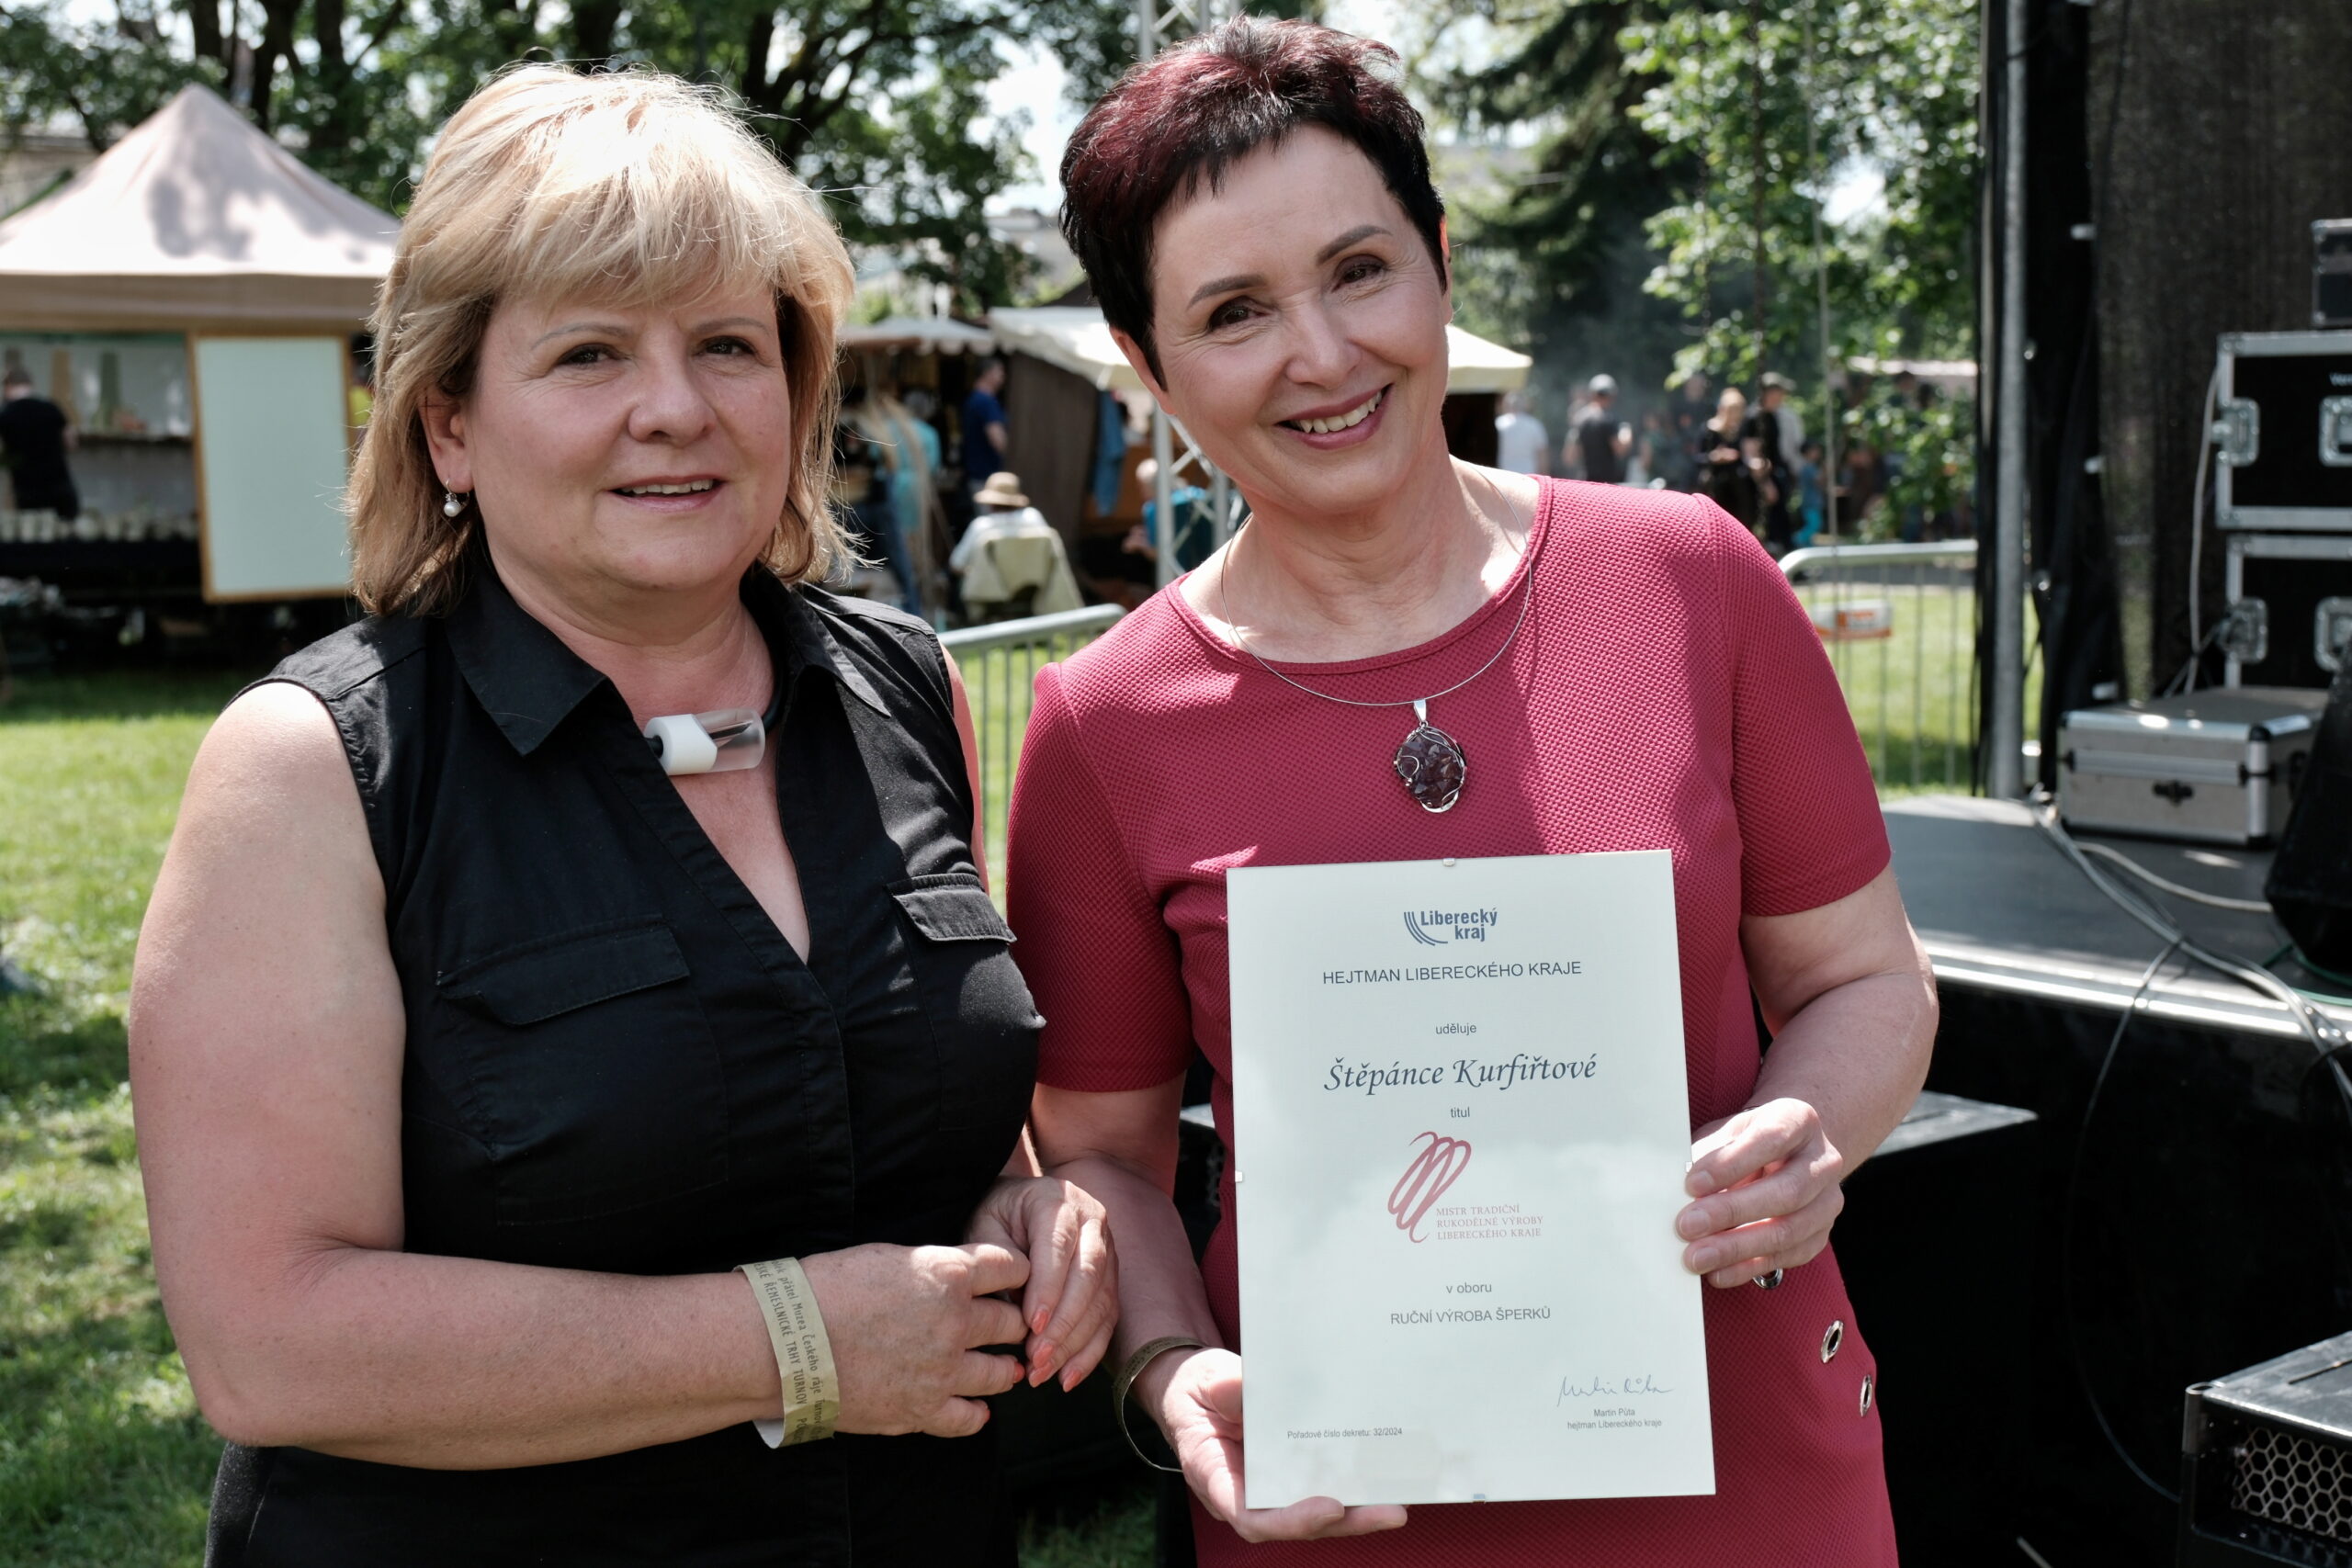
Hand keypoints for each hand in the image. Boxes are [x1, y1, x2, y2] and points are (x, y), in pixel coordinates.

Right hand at [798, 1242, 1028, 1436]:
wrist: (784, 1342)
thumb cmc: (826, 1289)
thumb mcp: (888, 1257)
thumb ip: (933, 1268)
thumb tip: (956, 1276)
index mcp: (947, 1275)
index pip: (1012, 1269)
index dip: (1017, 1273)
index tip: (1016, 1280)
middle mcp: (955, 1322)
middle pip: (1012, 1321)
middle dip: (1014, 1322)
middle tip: (1011, 1327)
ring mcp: (942, 1370)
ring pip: (1001, 1372)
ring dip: (1006, 1369)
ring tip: (1006, 1368)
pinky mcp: (922, 1410)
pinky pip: (970, 1419)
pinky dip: (977, 1413)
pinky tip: (977, 1408)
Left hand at [964, 1175, 1116, 1389]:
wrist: (1021, 1204)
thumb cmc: (998, 1218)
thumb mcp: (986, 1225)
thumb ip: (1000, 1260)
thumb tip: (1019, 1304)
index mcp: (1057, 1202)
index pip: (1059, 1248)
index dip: (1048, 1289)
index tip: (1031, 1326)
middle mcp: (1091, 1222)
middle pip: (1088, 1276)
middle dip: (1064, 1323)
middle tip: (1037, 1357)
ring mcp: (1107, 1250)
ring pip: (1101, 1301)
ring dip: (1075, 1343)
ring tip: (1044, 1372)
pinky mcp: (1110, 1278)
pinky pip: (1108, 1319)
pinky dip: (1089, 1352)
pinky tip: (1067, 1377)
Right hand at [1145, 1347, 1407, 1543]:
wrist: (1198, 1388)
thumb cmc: (1197, 1389)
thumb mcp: (1206, 1381)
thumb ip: (1224, 1387)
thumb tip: (1244, 1386)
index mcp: (1215, 1477)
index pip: (1250, 1518)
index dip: (1291, 1520)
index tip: (1330, 1507)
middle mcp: (1245, 1492)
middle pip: (1295, 1523)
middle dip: (1344, 1522)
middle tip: (1389, 1513)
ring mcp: (1270, 1485)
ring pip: (1315, 1513)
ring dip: (1357, 1513)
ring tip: (1397, 1504)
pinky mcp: (1290, 1472)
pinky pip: (1320, 1487)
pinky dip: (1351, 1489)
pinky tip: (1382, 1480)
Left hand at [1676, 1098, 1845, 1288]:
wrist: (1785, 1154)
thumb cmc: (1746, 1140)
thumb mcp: (1728, 1132)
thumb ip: (1708, 1154)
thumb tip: (1675, 1187)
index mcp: (1799, 1121)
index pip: (1770, 1139)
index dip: (1731, 1163)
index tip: (1691, 1183)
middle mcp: (1823, 1161)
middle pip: (1786, 1192)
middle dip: (1731, 1212)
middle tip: (1687, 1226)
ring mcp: (1827, 1201)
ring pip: (1789, 1231)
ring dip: (1737, 1247)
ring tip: (1696, 1256)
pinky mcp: (1819, 1235)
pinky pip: (1786, 1257)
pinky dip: (1748, 1267)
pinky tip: (1718, 1272)